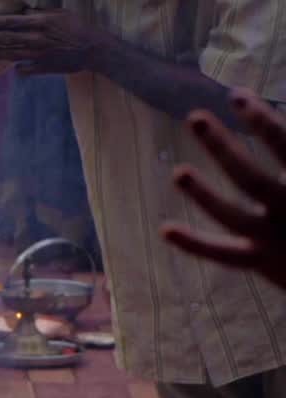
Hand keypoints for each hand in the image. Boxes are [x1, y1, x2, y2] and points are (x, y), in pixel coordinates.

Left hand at [0, 10, 104, 74]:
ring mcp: (38, 55)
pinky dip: (18, 69)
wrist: (92, 49)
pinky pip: (25, 69)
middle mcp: (36, 39)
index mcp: (41, 24)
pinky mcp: (43, 67)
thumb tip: (23, 13)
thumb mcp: (60, 14)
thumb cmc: (78, 27)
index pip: (14, 22)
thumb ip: (40, 14)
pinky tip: (12, 68)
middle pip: (8, 39)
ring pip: (12, 54)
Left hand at [161, 90, 285, 289]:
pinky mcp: (260, 260)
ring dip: (203, 195)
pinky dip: (195, 244)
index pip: (285, 146)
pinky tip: (166, 230)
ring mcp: (274, 237)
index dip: (263, 122)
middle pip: (251, 178)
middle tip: (194, 118)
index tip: (237, 95)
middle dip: (221, 148)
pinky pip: (224, 254)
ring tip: (178, 173)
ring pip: (233, 216)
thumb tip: (282, 117)